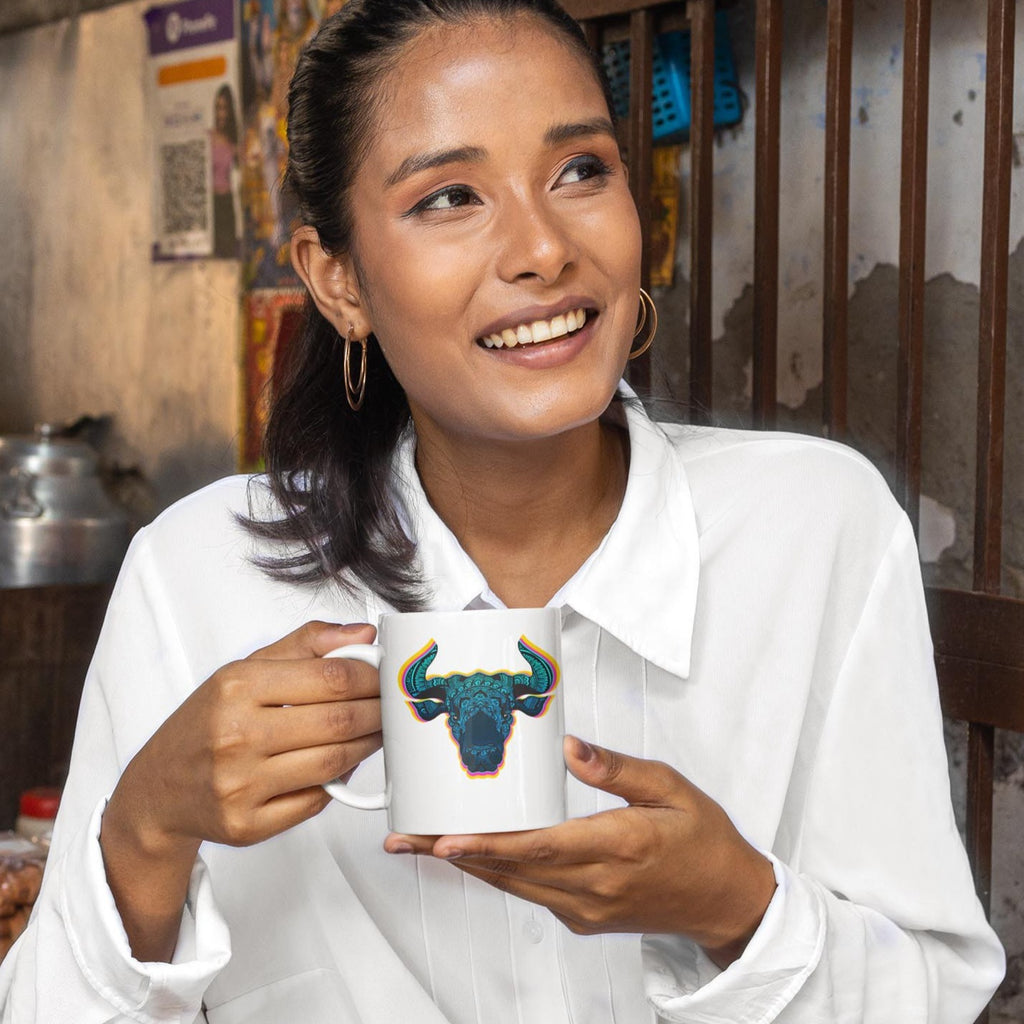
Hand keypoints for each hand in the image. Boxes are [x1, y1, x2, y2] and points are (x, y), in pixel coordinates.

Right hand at [101, 620, 381, 959]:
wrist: (157, 790)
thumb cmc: (207, 723)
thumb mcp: (243, 670)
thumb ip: (305, 645)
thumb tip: (363, 632)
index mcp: (236, 687)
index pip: (329, 677)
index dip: (371, 677)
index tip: (387, 677)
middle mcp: (235, 735)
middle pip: (337, 721)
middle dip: (378, 712)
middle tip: (394, 707)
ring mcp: (240, 785)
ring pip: (334, 763)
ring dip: (367, 746)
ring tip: (377, 733)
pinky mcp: (247, 825)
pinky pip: (316, 801)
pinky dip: (338, 781)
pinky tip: (342, 764)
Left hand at [385, 737, 775, 966]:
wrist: (726, 898)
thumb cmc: (703, 840)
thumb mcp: (671, 788)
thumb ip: (618, 769)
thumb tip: (572, 748)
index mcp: (618, 846)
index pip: (539, 848)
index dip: (488, 845)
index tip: (446, 839)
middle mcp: (596, 885)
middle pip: (511, 870)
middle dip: (453, 853)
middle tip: (406, 838)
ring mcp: (587, 908)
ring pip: (513, 886)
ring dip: (467, 864)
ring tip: (423, 845)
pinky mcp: (584, 917)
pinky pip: (530, 894)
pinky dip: (497, 873)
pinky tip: (474, 855)